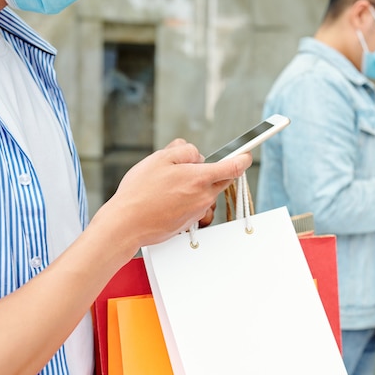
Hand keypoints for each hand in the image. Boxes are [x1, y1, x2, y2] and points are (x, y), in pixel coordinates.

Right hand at [94, 139, 251, 253]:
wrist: (127, 224)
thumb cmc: (140, 192)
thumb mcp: (160, 158)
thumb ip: (184, 150)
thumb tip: (196, 155)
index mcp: (200, 178)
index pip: (233, 167)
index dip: (243, 158)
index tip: (247, 154)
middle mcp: (204, 196)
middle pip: (222, 180)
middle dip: (215, 171)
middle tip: (193, 166)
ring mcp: (198, 211)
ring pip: (208, 193)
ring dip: (198, 186)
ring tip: (171, 185)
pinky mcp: (190, 222)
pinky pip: (197, 205)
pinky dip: (188, 199)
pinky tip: (169, 199)